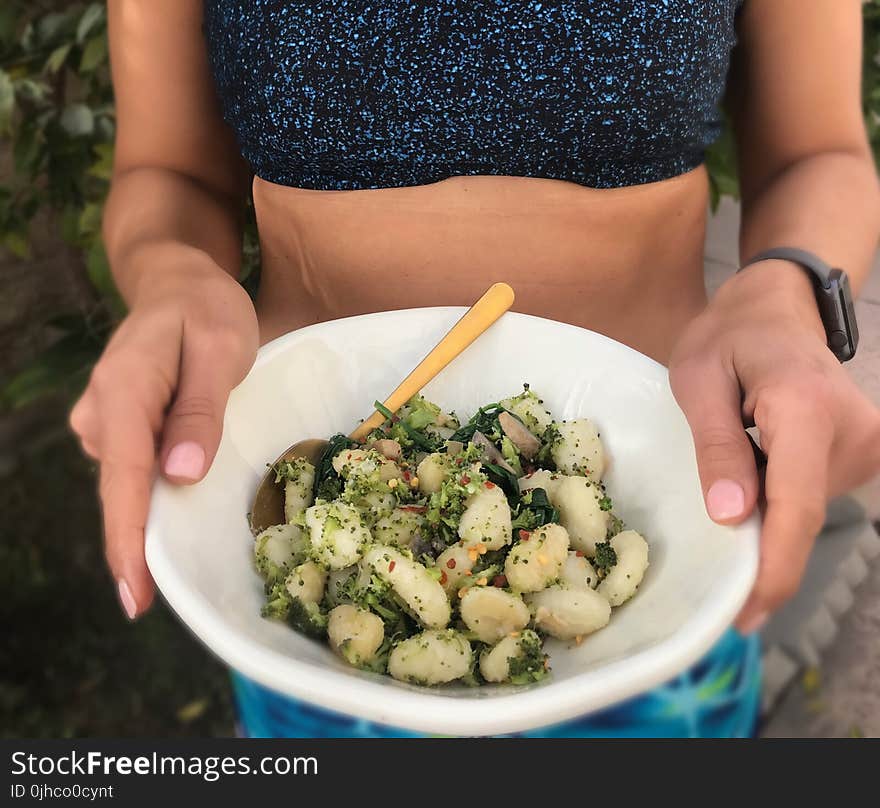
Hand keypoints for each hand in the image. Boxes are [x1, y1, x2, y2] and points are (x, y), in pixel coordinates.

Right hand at [69, 246, 258, 618]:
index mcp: (125, 389)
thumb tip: (179, 476)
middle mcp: (102, 409)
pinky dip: (154, 490)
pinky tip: (178, 502)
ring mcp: (104, 418)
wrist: (179, 283)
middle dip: (137, 544)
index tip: (135, 595)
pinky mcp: (118, 424)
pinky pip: (135, 467)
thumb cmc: (207, 309)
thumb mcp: (221, 349)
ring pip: (129, 481)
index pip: (124, 476)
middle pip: (121, 488)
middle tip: (157, 598)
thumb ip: (201, 410)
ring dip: (152, 514)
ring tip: (182, 551)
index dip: (128, 539)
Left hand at [669, 260, 879, 632]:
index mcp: (804, 408)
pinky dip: (779, 500)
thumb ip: (716, 447)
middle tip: (713, 566)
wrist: (778, 308)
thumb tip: (734, 518)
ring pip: (807, 509)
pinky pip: (813, 495)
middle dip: (758, 548)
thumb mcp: (697, 381)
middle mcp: (853, 431)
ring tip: (729, 474)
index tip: (745, 612)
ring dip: (764, 513)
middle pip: (802, 515)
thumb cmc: (730, 337)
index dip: (774, 568)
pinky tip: (752, 472)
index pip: (797, 506)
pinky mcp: (864, 453)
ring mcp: (867, 444)